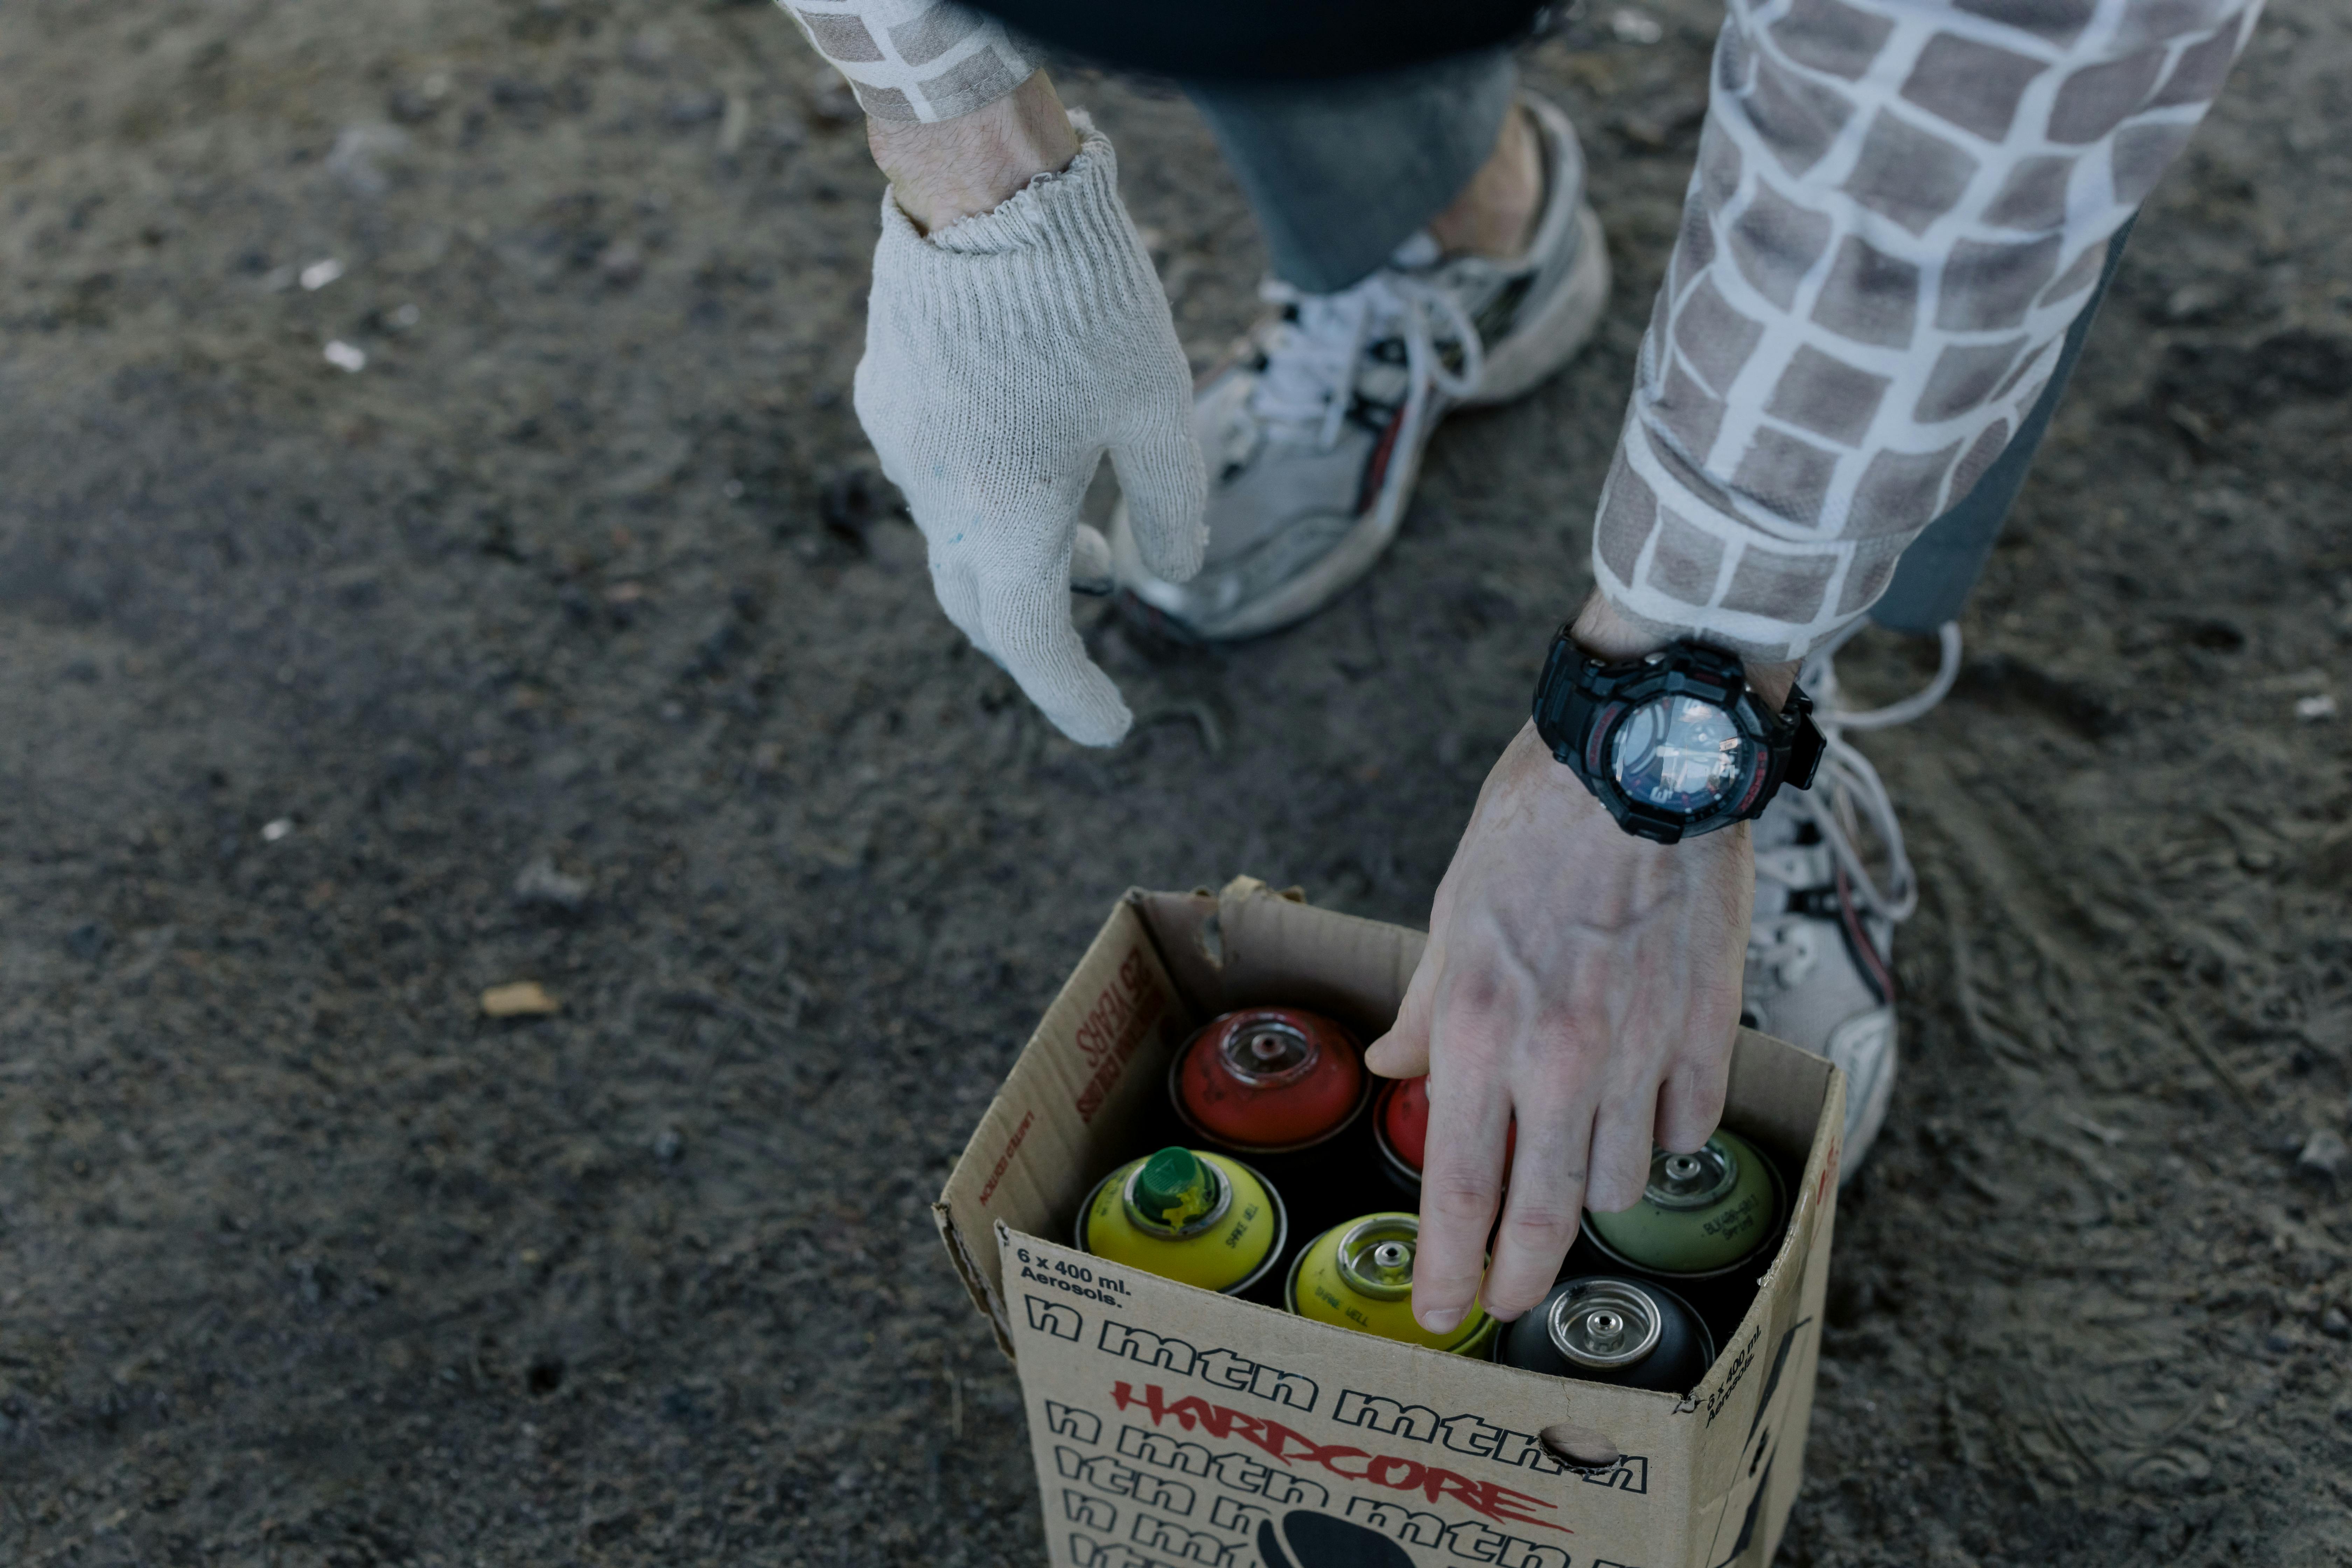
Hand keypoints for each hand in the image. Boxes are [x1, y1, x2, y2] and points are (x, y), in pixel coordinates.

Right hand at [855, 78, 1204, 745]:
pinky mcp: (887, 392)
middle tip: (1096, 601)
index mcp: (1010, 512)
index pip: (1032, 644)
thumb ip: (1173, 502)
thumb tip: (1174, 572)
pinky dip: (980, 488)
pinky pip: (932, 469)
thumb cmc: (1088, 299)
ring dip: (1012, 548)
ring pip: (954, 534)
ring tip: (1080, 519)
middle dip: (1034, 626)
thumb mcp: (1159, 407)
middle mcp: (941, 491)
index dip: (1073, 698)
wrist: (987, 187)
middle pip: (979, 602)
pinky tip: (1025, 439)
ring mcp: (903, 441)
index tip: (1112, 729)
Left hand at [1365, 601, 1788, 1333]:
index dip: (1449, 1268)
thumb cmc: (1536, 825)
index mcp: (1484, 1030)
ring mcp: (1642, 1053)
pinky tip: (1644, 1120)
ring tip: (1572, 1180)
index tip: (1441, 1313)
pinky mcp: (1707, 1031)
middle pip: (1545, 1216)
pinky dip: (1661, 1140)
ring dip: (1591, 1197)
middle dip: (1518, 1278)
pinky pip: (1686, 1129)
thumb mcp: (1451, 913)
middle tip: (1502, 1301)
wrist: (1641, 761)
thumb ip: (1428, 1012)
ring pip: (1621, 1184)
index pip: (1461, 1188)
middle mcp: (1562, 1059)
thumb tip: (1391, 1072)